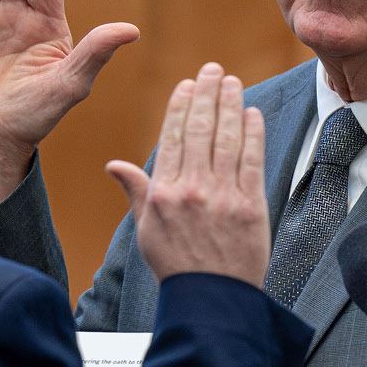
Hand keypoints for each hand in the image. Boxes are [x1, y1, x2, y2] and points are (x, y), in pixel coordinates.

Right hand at [107, 64, 271, 286]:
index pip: (172, 138)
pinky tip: (252, 114)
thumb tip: (114, 165)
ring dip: (231, 106)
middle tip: (213, 69)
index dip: (180, 107)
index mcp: (162, 194)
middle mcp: (190, 190)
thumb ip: (136, 192)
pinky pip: (251, 161)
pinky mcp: (249, 205)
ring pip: (226, 139)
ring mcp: (222, 196)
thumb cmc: (175, 265)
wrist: (210, 297)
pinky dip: (252, 134)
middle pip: (200, 130)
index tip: (187, 85)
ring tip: (233, 82)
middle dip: (207, 95)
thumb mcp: (145, 230)